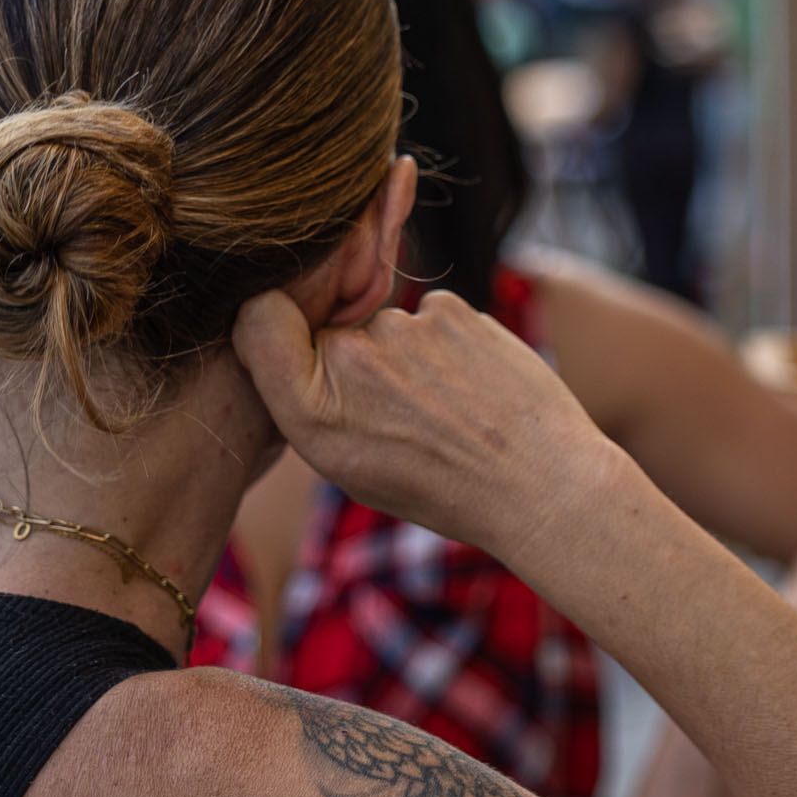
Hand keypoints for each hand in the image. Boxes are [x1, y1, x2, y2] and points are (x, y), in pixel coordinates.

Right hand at [232, 288, 622, 561]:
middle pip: (334, 334)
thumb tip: (299, 337)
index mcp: (310, 411)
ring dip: (411, 358)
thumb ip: (311, 401)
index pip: (257, 321)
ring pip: (389, 329)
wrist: (538, 483)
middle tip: (406, 417)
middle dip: (359, 365)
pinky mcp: (449, 308)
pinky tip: (473, 387)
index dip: (273, 327)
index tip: (301, 352)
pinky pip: (431, 317)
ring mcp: (401, 326)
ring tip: (449, 411)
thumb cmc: (440, 487)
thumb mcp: (350, 468)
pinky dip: (448, 345)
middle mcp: (347, 358)